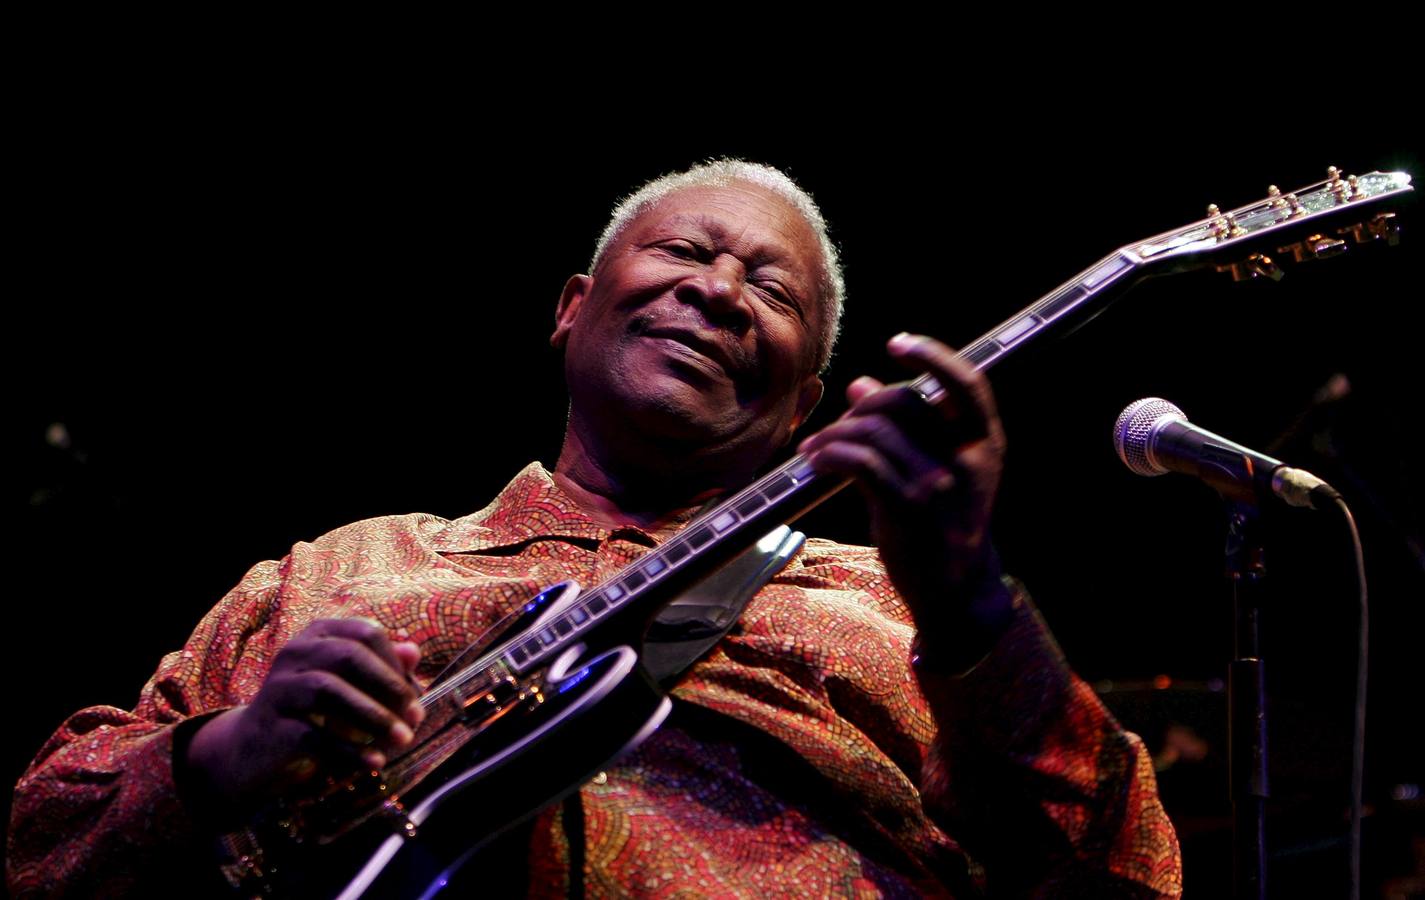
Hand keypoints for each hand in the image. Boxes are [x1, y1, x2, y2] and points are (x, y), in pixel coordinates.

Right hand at [182, 618, 424, 823]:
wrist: (253, 752)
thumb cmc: (314, 714)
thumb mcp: (351, 688)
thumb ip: (382, 669)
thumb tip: (414, 652)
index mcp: (319, 635)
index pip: (365, 634)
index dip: (396, 664)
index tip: (416, 697)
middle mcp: (294, 653)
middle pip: (349, 656)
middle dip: (389, 687)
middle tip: (415, 718)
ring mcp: (278, 688)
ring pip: (328, 691)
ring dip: (374, 717)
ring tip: (402, 740)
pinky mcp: (270, 726)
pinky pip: (313, 736)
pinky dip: (349, 751)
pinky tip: (374, 763)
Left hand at [798, 333, 1010, 649]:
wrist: (956, 588)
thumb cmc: (942, 522)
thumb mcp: (936, 469)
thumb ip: (904, 427)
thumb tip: (860, 382)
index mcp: (985, 443)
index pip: (967, 383)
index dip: (933, 355)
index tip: (898, 343)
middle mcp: (968, 460)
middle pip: (905, 402)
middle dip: (862, 405)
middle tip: (840, 423)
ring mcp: (939, 484)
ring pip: (875, 432)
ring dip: (836, 433)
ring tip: (817, 447)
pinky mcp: (909, 509)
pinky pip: (862, 462)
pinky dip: (831, 454)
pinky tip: (817, 461)